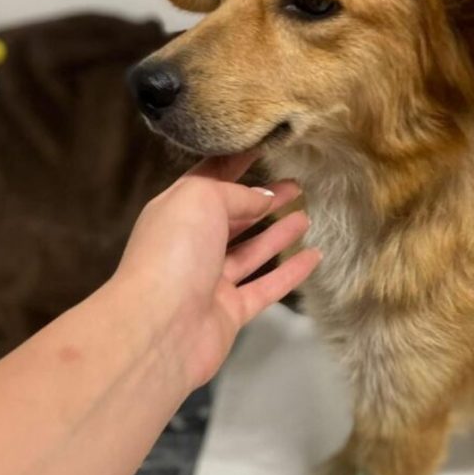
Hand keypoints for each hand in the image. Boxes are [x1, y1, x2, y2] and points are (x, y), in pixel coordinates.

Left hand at [113, 151, 318, 389]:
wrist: (159, 328)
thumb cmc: (173, 253)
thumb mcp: (201, 199)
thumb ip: (236, 194)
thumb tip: (264, 198)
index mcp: (177, 211)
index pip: (210, 180)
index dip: (236, 162)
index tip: (266, 146)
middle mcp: (191, 244)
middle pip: (231, 217)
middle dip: (261, 200)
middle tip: (296, 185)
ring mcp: (210, 281)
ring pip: (249, 252)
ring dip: (277, 234)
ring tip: (306, 217)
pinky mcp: (229, 312)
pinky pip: (265, 287)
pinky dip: (290, 273)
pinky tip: (314, 257)